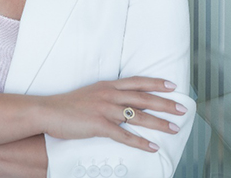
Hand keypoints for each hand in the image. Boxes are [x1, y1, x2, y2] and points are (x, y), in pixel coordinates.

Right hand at [41, 77, 187, 152]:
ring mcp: (105, 110)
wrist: (48, 111)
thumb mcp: (92, 93)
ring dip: (159, 123)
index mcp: (108, 86)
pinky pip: (124, 135)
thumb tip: (123, 100)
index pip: (138, 82)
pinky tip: (152, 147)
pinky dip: (140, 142)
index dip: (157, 83)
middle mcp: (110, 95)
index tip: (173, 86)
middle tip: (182, 109)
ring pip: (139, 116)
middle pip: (144, 98)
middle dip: (166, 104)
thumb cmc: (68, 105)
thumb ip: (108, 94)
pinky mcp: (99, 125)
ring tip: (174, 128)